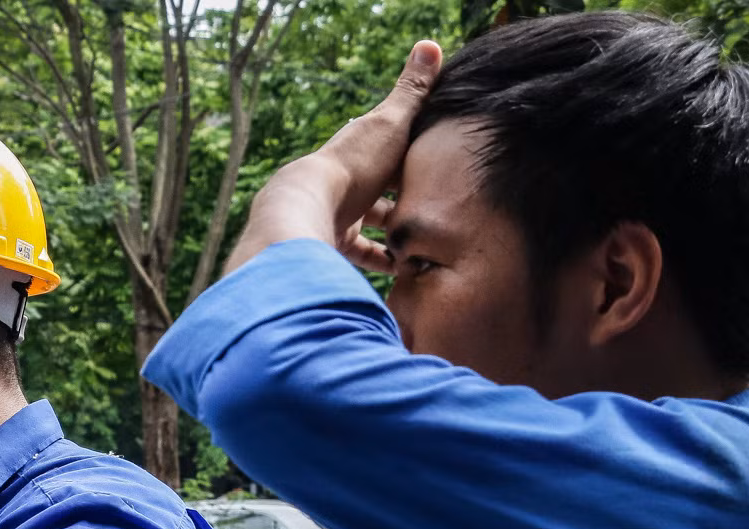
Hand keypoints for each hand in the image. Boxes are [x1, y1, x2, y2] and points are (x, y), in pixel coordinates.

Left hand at [224, 41, 442, 275]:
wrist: (310, 209)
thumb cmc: (354, 163)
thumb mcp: (392, 121)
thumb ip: (413, 91)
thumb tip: (430, 44)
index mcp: (359, 149)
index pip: (389, 149)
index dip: (411, 153)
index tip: (438, 162)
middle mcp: (348, 180)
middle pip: (381, 188)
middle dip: (405, 197)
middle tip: (438, 205)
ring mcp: (341, 213)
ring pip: (373, 222)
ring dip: (397, 230)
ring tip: (427, 237)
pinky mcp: (337, 243)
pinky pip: (364, 254)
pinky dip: (384, 259)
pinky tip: (404, 265)